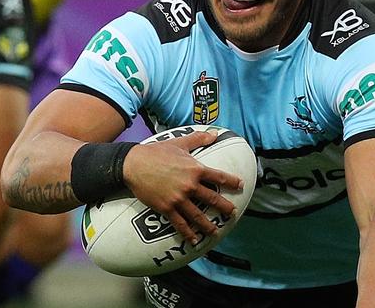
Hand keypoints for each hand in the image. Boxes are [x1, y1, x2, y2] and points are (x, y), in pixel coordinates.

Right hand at [122, 131, 243, 243]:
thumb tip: (214, 133)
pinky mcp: (166, 208)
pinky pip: (180, 223)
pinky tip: (194, 240)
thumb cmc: (156, 152)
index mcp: (195, 169)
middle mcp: (190, 185)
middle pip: (212, 199)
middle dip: (224, 207)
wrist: (134, 164)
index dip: (231, 182)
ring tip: (215, 231)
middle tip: (232, 213)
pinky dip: (188, 233)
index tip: (240, 186)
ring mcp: (178, 198)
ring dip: (208, 225)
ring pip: (198, 215)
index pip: (219, 177)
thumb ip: (198, 139)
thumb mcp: (179, 143)